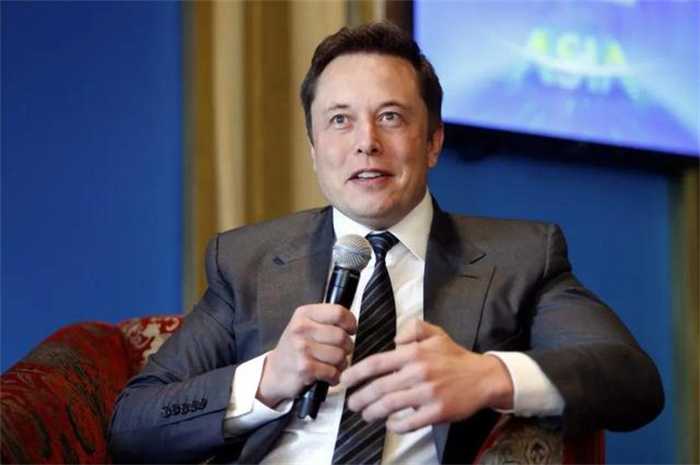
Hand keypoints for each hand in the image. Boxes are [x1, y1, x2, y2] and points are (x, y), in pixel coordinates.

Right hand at [257, 304, 356, 407]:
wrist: (274, 372)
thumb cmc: (295, 348)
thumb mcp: (306, 325)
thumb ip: (327, 320)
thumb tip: (352, 323)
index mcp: (304, 314)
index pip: (338, 312)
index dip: (350, 323)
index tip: (350, 330)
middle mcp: (301, 328)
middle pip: (341, 336)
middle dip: (346, 348)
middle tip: (339, 352)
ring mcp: (301, 348)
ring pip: (340, 355)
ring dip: (341, 364)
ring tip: (332, 365)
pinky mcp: (304, 368)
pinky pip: (333, 372)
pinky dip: (334, 377)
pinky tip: (327, 375)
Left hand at [340, 319, 512, 432]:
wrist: (483, 377)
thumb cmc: (455, 357)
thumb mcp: (435, 332)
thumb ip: (412, 329)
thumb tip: (395, 339)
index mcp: (414, 353)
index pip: (376, 363)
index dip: (356, 373)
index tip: (345, 380)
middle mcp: (419, 372)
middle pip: (379, 387)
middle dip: (360, 397)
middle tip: (351, 403)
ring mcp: (428, 393)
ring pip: (390, 405)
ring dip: (373, 412)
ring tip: (365, 414)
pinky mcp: (438, 411)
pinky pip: (409, 422)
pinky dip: (396, 425)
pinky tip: (390, 423)